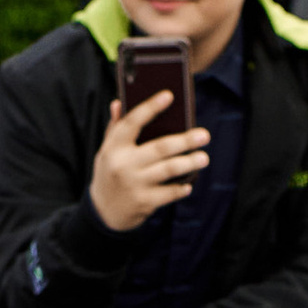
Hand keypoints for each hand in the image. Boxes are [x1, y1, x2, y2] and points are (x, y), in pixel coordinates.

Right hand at [88, 92, 210, 233]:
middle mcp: (123, 164)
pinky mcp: (144, 202)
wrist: (103, 211)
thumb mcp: (107, 150)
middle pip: (159, 148)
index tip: (169, 96)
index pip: (132, 122)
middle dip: (185, 141)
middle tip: (204, 135)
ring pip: (168, 170)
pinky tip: (189, 183)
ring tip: (204, 158)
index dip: (150, 108)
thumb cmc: (110, 173)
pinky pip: (168, 193)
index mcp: (114, 147)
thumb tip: (119, 102)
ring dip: (189, 163)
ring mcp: (134, 184)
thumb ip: (115, 128)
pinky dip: (180, 188)